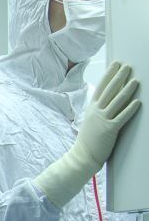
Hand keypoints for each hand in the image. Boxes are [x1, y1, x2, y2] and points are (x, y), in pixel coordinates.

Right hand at [34, 61, 140, 207]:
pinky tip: (137, 102)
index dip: (109, 75)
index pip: (101, 87)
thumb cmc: (87, 140)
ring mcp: (102, 120)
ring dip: (127, 90)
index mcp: (91, 108)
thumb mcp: (90, 121)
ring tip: (135, 81)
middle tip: (126, 67)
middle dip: (118, 77)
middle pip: (109, 90)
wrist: (82, 156)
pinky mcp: (109, 129)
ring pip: (117, 101)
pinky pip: (122, 117)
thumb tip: (108, 101)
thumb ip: (98, 110)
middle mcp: (96, 111)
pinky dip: (130, 109)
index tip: (115, 65)